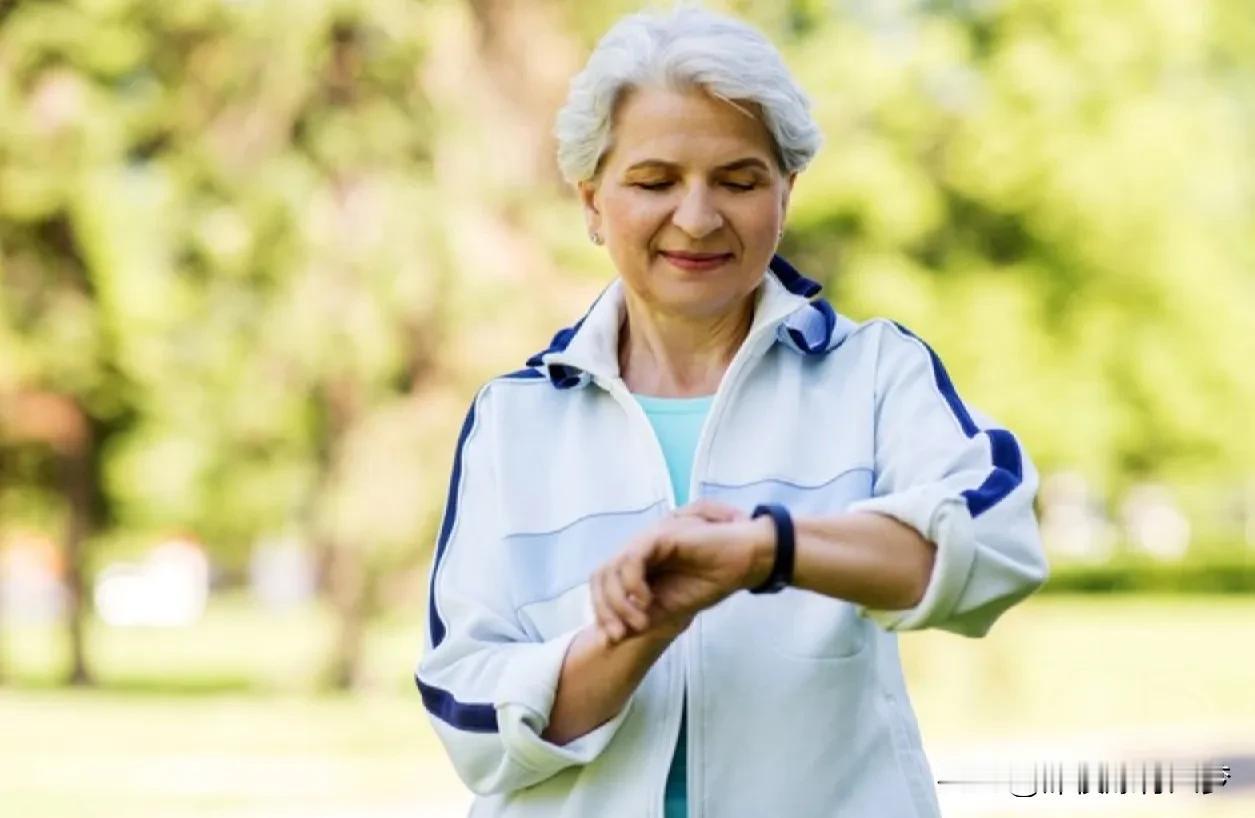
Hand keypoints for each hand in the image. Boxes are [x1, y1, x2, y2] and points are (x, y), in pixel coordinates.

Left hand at [591, 499, 773, 644]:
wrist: (742, 563)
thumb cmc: (710, 581)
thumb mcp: (669, 610)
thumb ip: (641, 620)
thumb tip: (610, 639)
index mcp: (637, 566)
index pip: (602, 584)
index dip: (601, 611)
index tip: (613, 638)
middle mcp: (637, 551)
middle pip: (599, 575)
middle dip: (604, 609)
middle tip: (619, 634)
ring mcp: (647, 541)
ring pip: (612, 568)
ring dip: (619, 601)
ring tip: (640, 622)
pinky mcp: (660, 536)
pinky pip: (632, 559)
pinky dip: (632, 583)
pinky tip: (646, 602)